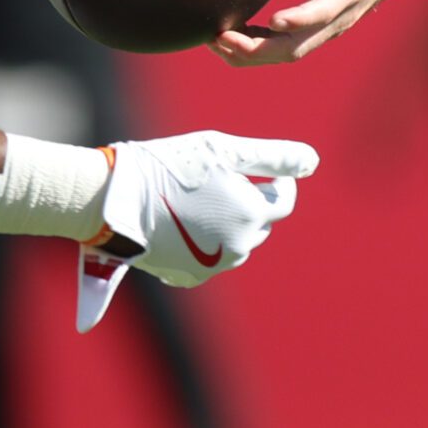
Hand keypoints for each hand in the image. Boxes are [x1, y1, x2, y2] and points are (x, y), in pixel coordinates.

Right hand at [75, 130, 319, 329]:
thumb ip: (273, 157)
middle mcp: (238, 248)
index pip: (284, 201)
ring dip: (228, 223)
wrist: (115, 199)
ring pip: (236, 243)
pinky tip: (183, 222)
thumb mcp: (225, 150)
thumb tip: (312, 160)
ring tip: (200, 200)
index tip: (259, 169)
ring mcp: (212, 267)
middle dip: (250, 202)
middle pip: (260, 223)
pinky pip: (209, 259)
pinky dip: (205, 242)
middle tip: (219, 180)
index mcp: (251, 215)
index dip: (277, 181)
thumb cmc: (171, 166)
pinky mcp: (188, 277)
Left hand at [212, 0, 427, 66]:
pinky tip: (230, 36)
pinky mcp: (322, 30)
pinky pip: (287, 48)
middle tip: (217, 37)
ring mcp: (330, 28)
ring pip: (288, 54)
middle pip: (295, 48)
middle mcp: (339, 16)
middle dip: (255, 49)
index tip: (273, 19)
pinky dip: (259, 48)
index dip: (299, 18)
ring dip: (250, 55)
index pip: (323, 10)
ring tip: (213, 40)